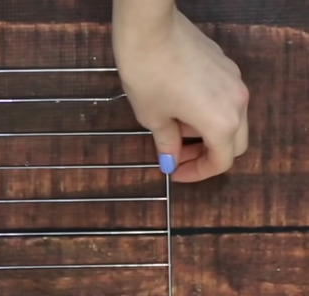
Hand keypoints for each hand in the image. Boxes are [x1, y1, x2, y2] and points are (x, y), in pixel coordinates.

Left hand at [113, 6, 248, 181]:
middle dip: (207, 155)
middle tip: (179, 157)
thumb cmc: (148, 75)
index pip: (222, 161)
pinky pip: (225, 99)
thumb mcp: (153, 118)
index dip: (198, 172)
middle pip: (235, 143)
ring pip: (232, 120)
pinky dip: (209, 112)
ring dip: (208, 133)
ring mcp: (235, 81)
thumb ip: (167, 144)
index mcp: (222, 122)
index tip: (176, 172)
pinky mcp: (226, 66)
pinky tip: (180, 106)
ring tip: (174, 129)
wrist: (150, 30)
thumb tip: (171, 161)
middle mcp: (238, 102)